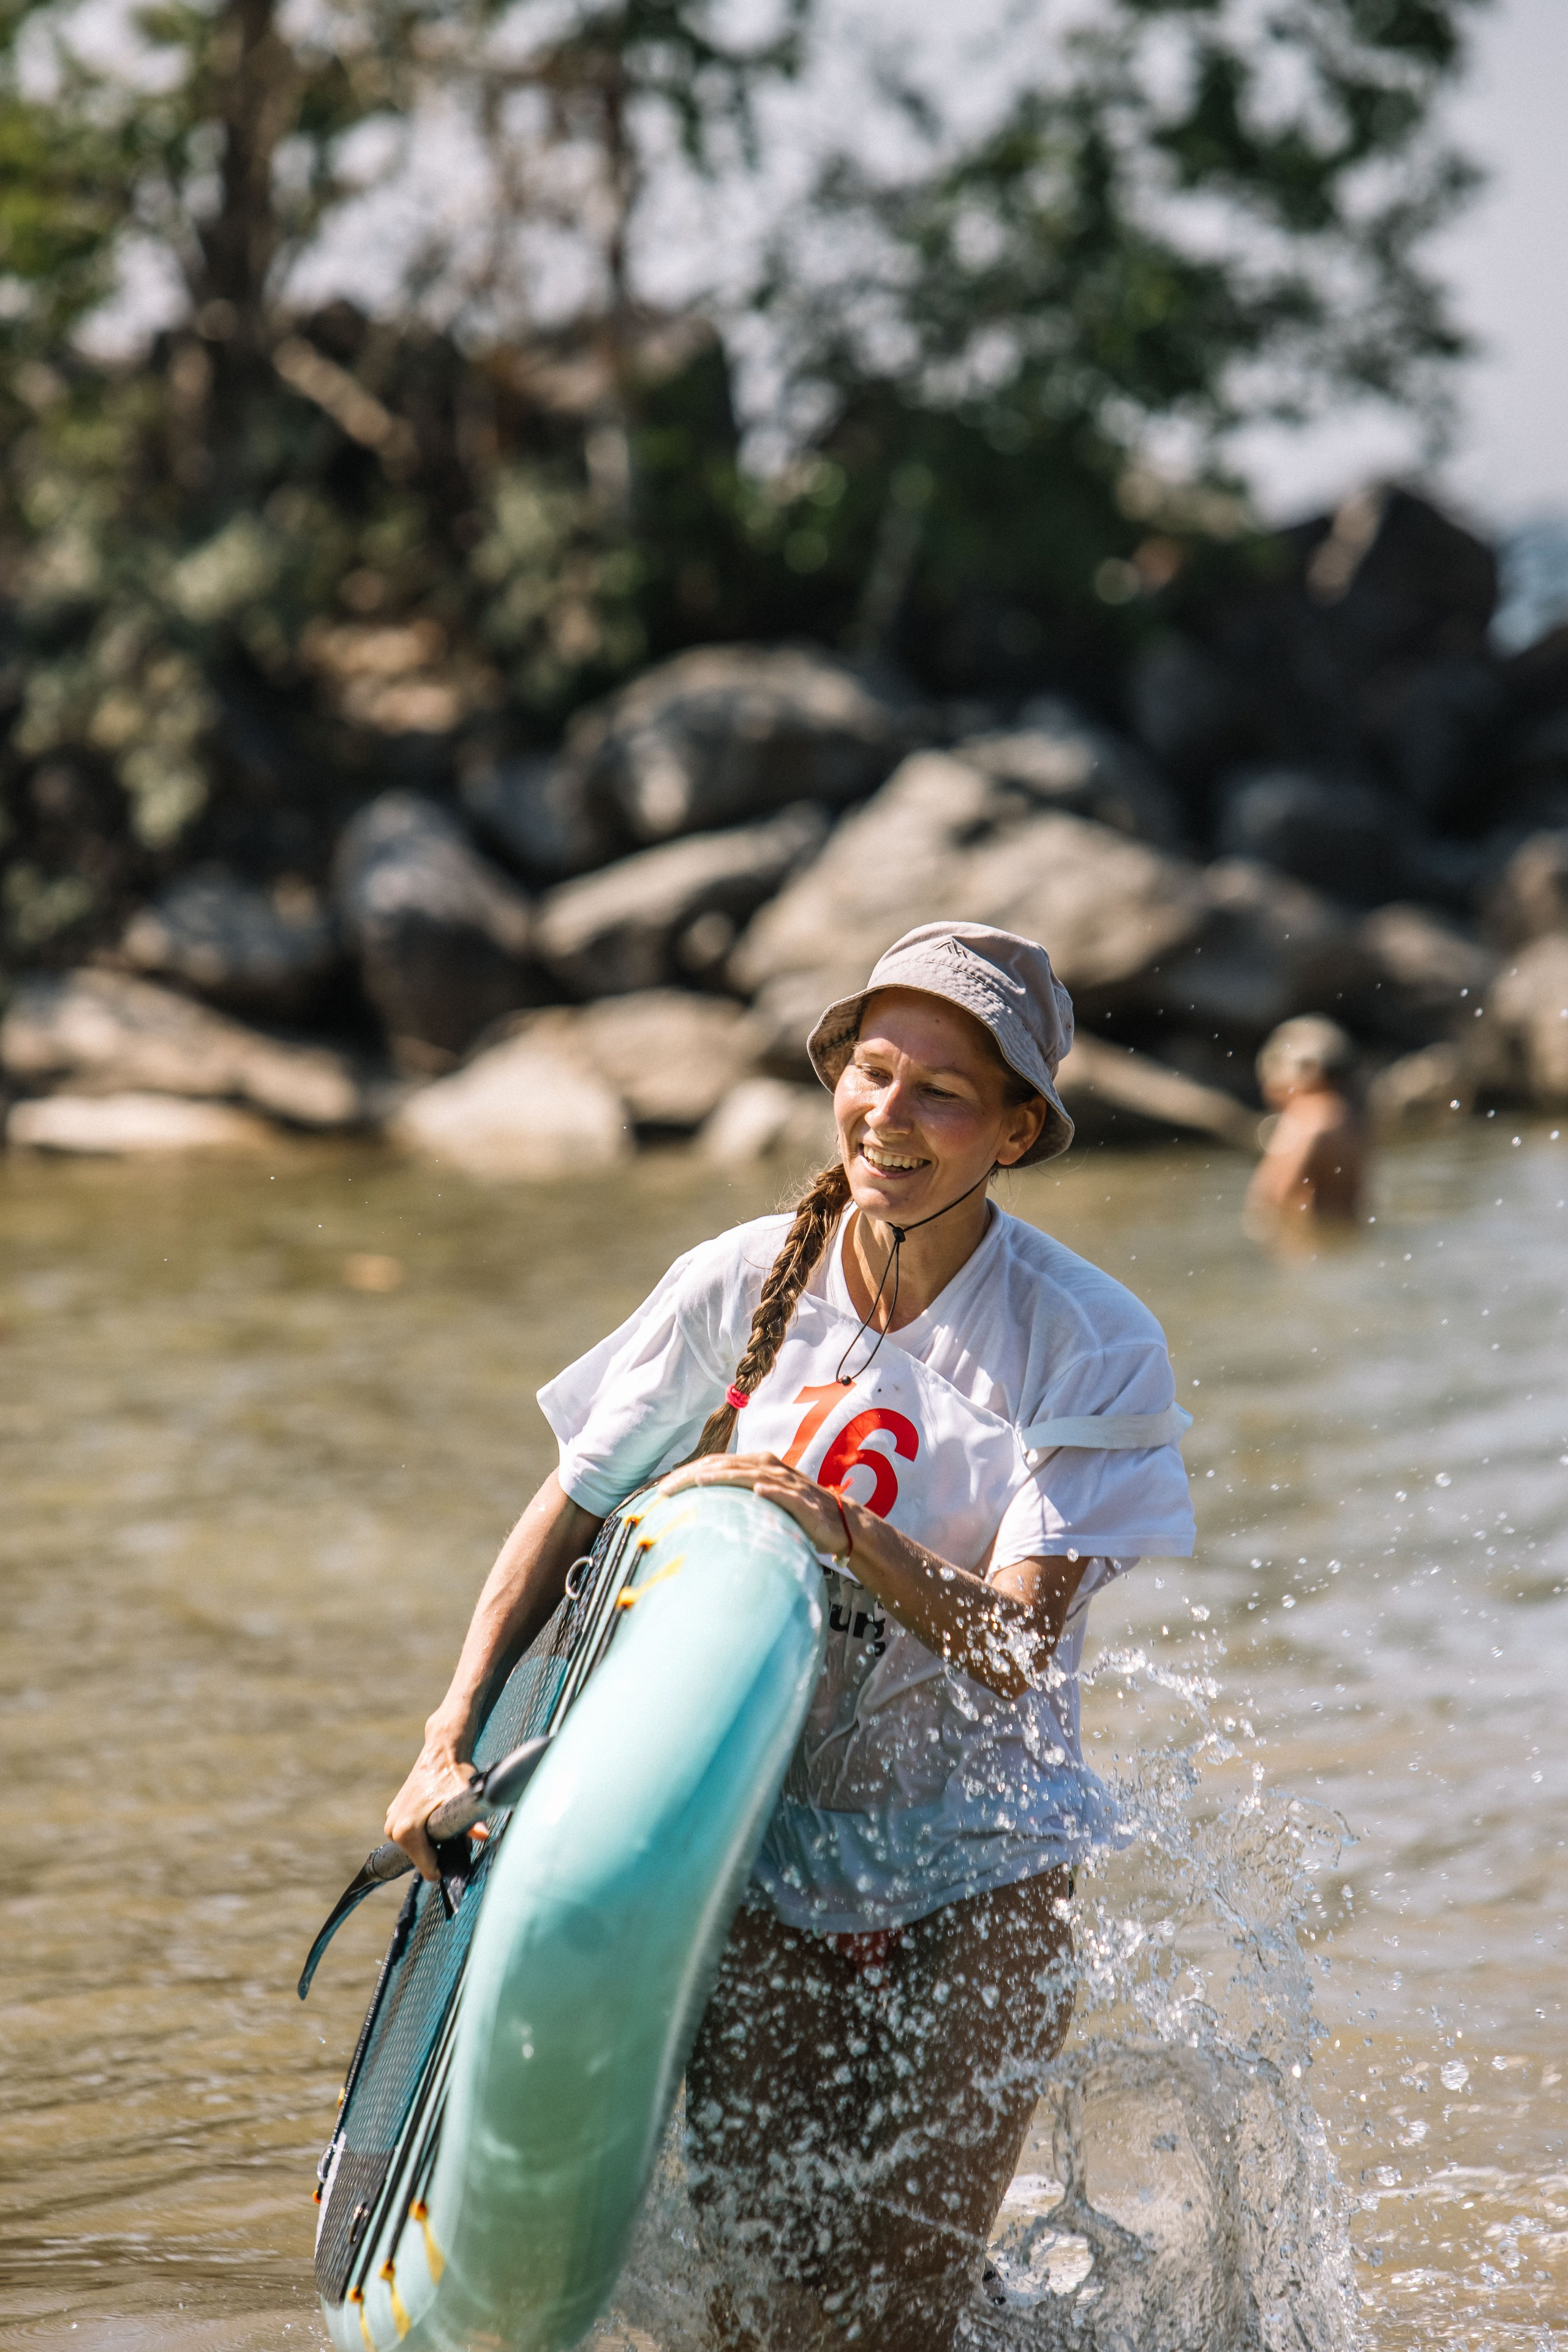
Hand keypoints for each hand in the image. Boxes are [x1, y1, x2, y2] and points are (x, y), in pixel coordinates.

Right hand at [384, 1724, 479, 1882]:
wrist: (442, 1750)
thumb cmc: (453, 1774)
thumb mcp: (463, 1799)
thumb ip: (471, 1822)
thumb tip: (482, 1835)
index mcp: (406, 1830)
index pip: (427, 1868)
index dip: (446, 1864)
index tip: (457, 1848)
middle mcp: (393, 1829)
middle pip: (421, 1858)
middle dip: (439, 1851)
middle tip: (453, 1830)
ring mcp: (391, 1821)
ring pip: (416, 1847)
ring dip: (432, 1841)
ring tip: (445, 1820)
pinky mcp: (394, 1814)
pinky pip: (411, 1835)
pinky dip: (424, 1832)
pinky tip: (436, 1815)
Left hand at [656, 1450, 853, 1560]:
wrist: (839, 1522)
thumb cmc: (795, 1512)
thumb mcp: (762, 1501)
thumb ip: (736, 1499)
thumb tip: (699, 1510)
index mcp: (757, 1465)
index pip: (716, 1464)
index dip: (688, 1473)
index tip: (661, 1489)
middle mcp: (769, 1467)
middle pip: (725, 1467)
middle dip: (692, 1475)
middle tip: (665, 1490)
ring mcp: (786, 1483)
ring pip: (749, 1475)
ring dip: (723, 1477)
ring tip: (698, 1481)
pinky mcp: (803, 1502)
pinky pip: (784, 1494)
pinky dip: (770, 1491)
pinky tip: (756, 1491)